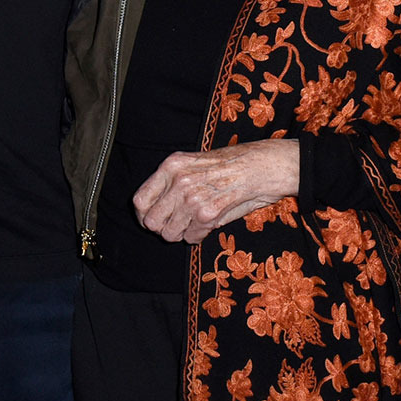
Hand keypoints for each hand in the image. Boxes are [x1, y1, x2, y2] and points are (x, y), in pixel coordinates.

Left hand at [132, 140, 300, 243]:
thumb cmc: (232, 164)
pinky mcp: (208, 214)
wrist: (261, 166)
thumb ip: (172, 182)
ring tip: (196, 222)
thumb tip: (154, 209)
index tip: (152, 220)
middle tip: (177, 225)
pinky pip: (191, 238)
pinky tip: (208, 224)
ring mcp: (192, 198)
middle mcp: (178, 181)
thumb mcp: (194, 163)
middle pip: (151, 221)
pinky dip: (198, 236)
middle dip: (163, 228)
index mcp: (172, 166)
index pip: (139, 200)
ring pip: (170, 233)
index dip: (144, 216)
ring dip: (182, 233)